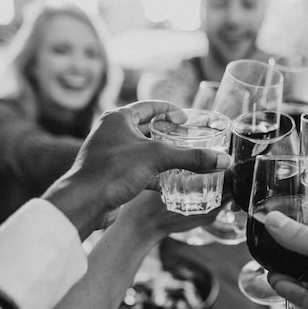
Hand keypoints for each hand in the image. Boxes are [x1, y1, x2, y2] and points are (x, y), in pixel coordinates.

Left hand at [43, 100, 231, 237]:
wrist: (84, 202)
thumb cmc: (113, 171)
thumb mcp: (158, 158)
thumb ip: (192, 157)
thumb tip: (223, 160)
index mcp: (118, 119)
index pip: (149, 106)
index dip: (170, 110)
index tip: (186, 118)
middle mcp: (112, 133)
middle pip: (146, 128)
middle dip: (167, 133)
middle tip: (187, 138)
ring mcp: (110, 154)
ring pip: (142, 150)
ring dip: (161, 154)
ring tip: (182, 159)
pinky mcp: (111, 175)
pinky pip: (137, 169)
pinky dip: (153, 173)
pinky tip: (169, 182)